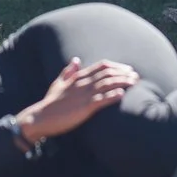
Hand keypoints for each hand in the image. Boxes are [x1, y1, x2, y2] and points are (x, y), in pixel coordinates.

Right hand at [17, 58, 138, 140]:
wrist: (40, 117)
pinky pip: (101, 100)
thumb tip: (75, 59)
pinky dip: (112, 96)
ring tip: (134, 83)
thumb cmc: (50, 103)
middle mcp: (82, 83)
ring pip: (107, 84)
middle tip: (136, 76)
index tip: (128, 68)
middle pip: (107, 73)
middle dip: (123, 73)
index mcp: (78, 77)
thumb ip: (68, 71)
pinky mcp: (84, 108)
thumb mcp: (58, 83)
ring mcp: (83, 95)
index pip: (101, 66)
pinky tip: (122, 94)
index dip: (116, 66)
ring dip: (122, 82)